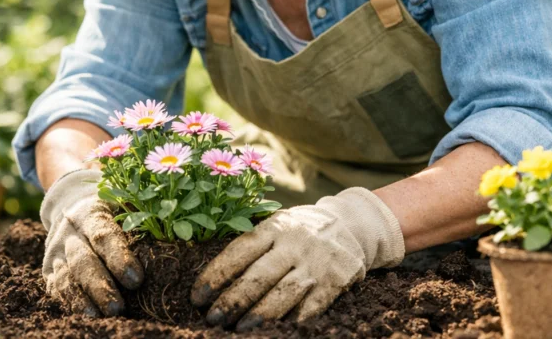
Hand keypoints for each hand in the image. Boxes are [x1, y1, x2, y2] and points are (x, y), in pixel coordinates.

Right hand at [40, 169, 143, 316]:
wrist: (71, 202)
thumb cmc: (112, 205)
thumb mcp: (125, 201)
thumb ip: (144, 215)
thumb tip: (178, 232)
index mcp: (91, 211)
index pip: (104, 235)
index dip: (120, 258)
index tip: (137, 279)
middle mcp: (70, 230)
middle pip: (83, 260)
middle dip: (100, 286)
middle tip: (118, 308)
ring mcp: (57, 249)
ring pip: (66, 276)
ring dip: (82, 298)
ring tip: (98, 316)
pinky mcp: (49, 266)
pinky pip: (57, 286)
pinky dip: (70, 302)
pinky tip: (85, 315)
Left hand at [191, 187, 403, 329]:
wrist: (354, 224)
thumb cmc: (301, 229)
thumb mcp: (278, 223)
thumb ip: (254, 244)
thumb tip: (214, 279)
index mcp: (276, 226)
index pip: (240, 251)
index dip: (216, 275)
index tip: (198, 297)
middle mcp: (295, 243)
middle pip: (258, 276)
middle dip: (232, 301)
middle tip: (213, 319)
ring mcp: (317, 262)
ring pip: (283, 294)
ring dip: (259, 315)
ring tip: (239, 329)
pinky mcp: (336, 280)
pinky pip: (311, 306)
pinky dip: (293, 320)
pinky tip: (276, 331)